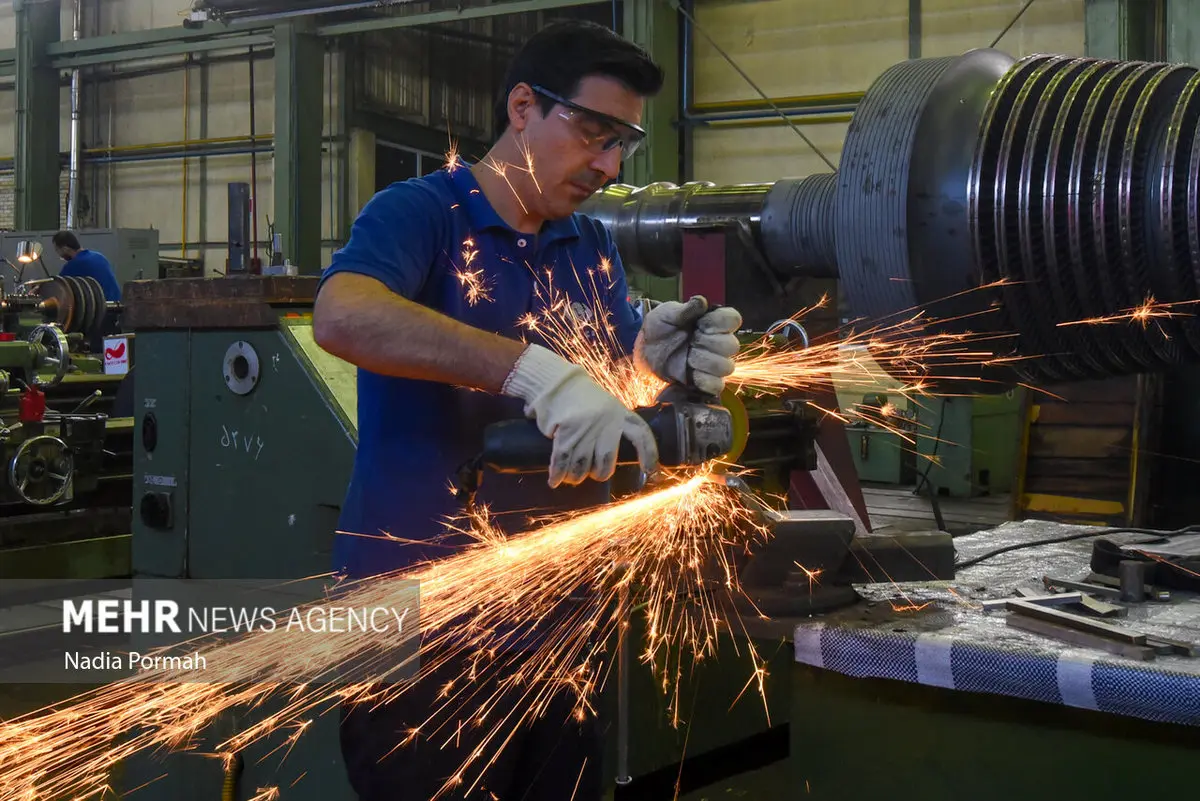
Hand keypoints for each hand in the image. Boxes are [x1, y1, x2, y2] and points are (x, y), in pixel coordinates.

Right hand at [502, 344, 658, 487]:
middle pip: (606, 461)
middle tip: (590, 474)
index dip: (649, 454)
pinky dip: (558, 474)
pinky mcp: (567, 428)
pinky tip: (554, 481)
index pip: (641, 435)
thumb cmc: (580, 398)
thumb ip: (613, 427)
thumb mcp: (606, 407)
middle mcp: (606, 420)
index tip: (651, 471)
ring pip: (582, 464)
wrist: (556, 383)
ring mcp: (586, 425)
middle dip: (597, 473)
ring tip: (570, 477)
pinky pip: (563, 459)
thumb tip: (610, 460)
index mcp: (620, 413)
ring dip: (574, 476)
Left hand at [634, 296, 741, 395]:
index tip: (700, 324)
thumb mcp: (667, 313)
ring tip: (688, 357)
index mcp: (714, 322)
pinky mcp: (706, 381)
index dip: (719, 322)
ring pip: (726, 367)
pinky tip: (691, 372)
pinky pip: (717, 386)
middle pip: (732, 346)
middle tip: (691, 341)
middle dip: (708, 344)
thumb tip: (700, 302)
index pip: (733, 319)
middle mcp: (719, 342)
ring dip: (704, 362)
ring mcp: (715, 363)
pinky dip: (704, 381)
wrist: (645, 348)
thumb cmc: (660, 327)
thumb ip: (684, 309)